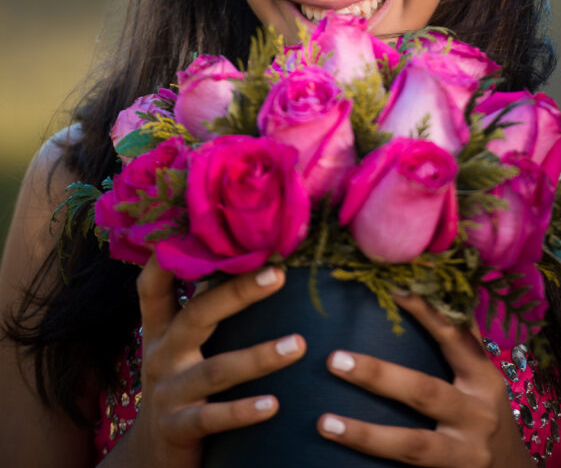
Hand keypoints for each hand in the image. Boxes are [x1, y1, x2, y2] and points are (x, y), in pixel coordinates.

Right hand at [111, 255, 306, 467]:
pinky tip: (274, 404)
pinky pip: (212, 418)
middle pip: (196, 315)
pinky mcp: (177, 430)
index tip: (198, 226)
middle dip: (237, 292)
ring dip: (259, 357)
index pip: (154, 285)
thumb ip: (202, 307)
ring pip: (215, 370)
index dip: (168, 256)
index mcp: (160, 330)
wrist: (151, 459)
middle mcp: (160, 355)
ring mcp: (167, 393)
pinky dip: (243, 411)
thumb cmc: (181, 386)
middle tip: (279, 274)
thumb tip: (244, 256)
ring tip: (298, 344)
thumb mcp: (180, 347)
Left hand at [317, 292, 533, 466]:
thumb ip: (462, 339)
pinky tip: (339, 463)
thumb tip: (435, 287)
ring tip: (325, 423)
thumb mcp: (483, 377)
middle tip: (334, 359)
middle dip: (379, 375)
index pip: (454, 338)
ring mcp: (464, 453)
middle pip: (424, 392)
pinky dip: (377, 466)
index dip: (427, 313)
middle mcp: (476, 415)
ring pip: (412, 445)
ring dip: (366, 435)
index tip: (392, 289)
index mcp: (483, 378)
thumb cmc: (489, 412)